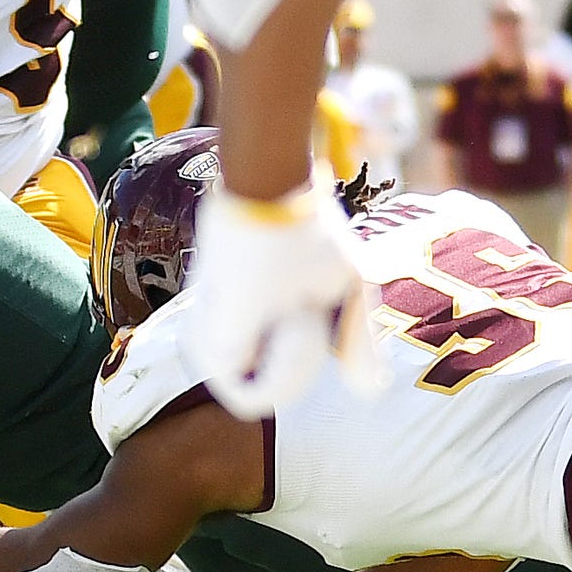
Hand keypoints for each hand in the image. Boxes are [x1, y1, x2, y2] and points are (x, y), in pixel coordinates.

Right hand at [185, 181, 382, 419]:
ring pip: (239, 355)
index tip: (305, 326)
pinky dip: (262, 318)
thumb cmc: (304, 233)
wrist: (263, 169)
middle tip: (307, 307)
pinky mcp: (207, 288)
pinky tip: (286, 283)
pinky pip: (235, 327)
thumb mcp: (343, 288)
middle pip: (243, 380)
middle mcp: (200, 331)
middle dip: (283, 359)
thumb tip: (371, 392)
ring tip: (299, 297)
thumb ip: (354, 345)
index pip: (251, 402)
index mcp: (224, 342)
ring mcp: (200, 308)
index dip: (288, 378)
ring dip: (273, 341)